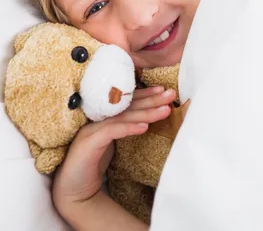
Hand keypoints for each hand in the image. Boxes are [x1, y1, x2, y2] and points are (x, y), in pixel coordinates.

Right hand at [53, 86, 174, 218]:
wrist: (74, 190)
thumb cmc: (94, 163)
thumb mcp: (113, 141)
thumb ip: (124, 127)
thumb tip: (147, 118)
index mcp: (103, 116)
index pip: (127, 102)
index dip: (145, 94)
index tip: (164, 90)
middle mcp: (97, 118)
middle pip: (128, 106)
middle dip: (151, 99)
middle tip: (171, 93)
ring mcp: (91, 128)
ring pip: (123, 116)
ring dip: (146, 112)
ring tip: (165, 110)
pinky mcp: (89, 142)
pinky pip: (112, 131)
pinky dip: (129, 128)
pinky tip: (144, 127)